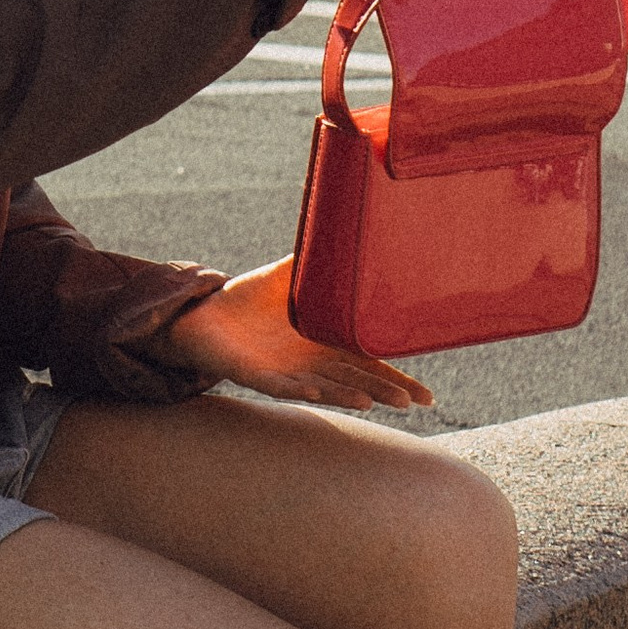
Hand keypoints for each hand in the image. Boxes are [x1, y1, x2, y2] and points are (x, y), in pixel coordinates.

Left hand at [164, 263, 431, 412]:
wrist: (203, 315)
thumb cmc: (250, 300)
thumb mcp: (288, 277)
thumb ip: (317, 260)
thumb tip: (346, 226)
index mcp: (325, 344)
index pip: (368, 364)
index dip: (396, 378)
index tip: (425, 396)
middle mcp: (311, 364)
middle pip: (355, 381)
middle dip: (382, 391)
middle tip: (411, 402)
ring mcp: (285, 373)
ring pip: (323, 388)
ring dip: (346, 395)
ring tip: (371, 402)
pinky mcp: (255, 376)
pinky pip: (278, 386)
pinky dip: (296, 390)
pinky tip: (313, 392)